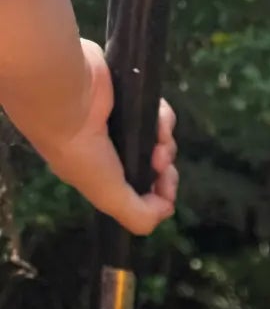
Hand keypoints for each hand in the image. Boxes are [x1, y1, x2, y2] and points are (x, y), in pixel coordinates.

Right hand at [38, 40, 176, 234]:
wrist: (64, 93)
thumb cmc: (80, 148)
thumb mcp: (107, 194)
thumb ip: (138, 215)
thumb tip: (166, 210)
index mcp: (99, 174)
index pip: (138, 192)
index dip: (158, 197)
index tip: (165, 196)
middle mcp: (109, 151)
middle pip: (154, 169)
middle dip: (165, 173)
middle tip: (161, 166)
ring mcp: (120, 124)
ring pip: (159, 142)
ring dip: (165, 145)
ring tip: (158, 144)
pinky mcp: (128, 98)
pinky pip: (158, 114)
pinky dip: (163, 120)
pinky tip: (156, 120)